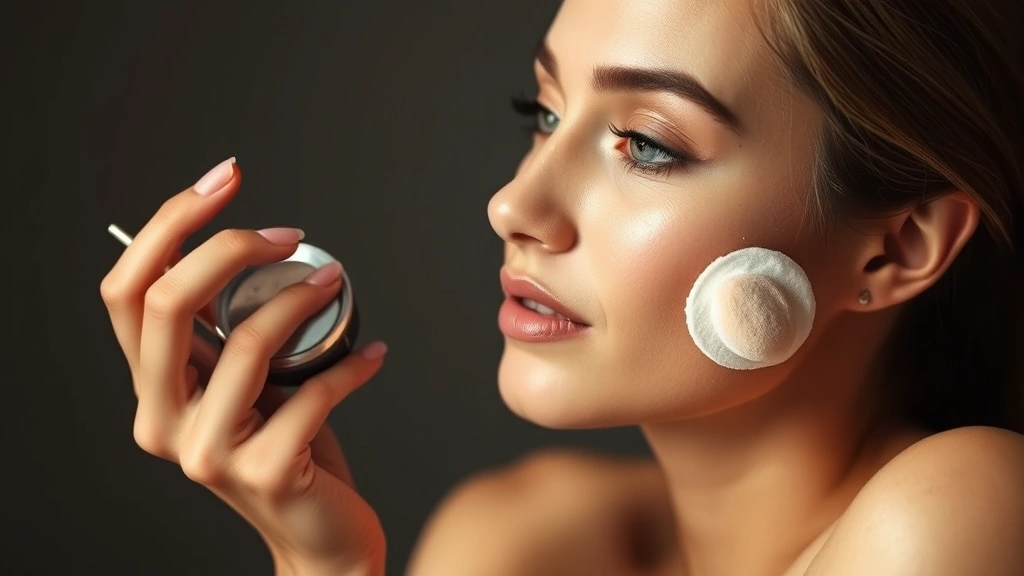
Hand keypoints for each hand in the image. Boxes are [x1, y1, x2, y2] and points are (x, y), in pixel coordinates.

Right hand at [100, 158, 386, 575]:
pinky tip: (373, 354)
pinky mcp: (266, 473)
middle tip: (290, 234)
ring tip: (336, 285)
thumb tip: (236, 249)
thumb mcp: (243, 386)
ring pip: (244, 343)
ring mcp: (209, 452)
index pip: (128, 290)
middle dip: (228, 248)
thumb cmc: (289, 450)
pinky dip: (352, 365)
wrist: (319, 537)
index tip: (226, 179)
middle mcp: (162, 422)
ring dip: (298, 300)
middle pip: (164, 306)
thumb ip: (222, 336)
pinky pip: (313, 393)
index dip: (170, 224)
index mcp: (152, 389)